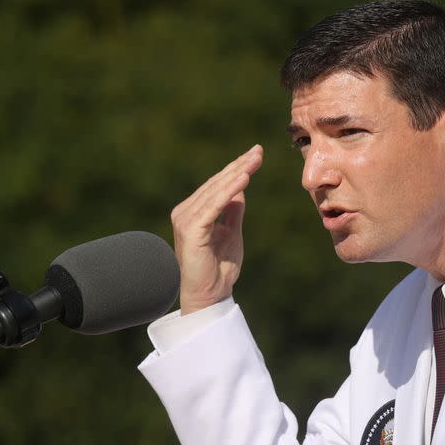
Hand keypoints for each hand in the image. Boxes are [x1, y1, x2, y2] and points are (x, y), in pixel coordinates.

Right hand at [170, 145, 263, 314]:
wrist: (209, 294)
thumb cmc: (220, 268)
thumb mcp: (231, 232)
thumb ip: (233, 210)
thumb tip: (240, 187)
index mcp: (194, 212)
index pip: (218, 185)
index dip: (237, 168)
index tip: (256, 154)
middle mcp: (185, 212)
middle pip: (216, 183)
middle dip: (239, 166)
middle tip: (258, 150)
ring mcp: (185, 220)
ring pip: (215, 191)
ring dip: (236, 174)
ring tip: (254, 160)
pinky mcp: (191, 230)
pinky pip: (213, 206)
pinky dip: (228, 191)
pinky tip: (243, 179)